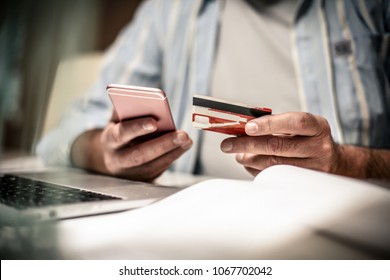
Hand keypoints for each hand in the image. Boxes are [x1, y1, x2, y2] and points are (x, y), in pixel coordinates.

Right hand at [71, 116, 191, 181]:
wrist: (109, 157)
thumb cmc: (118, 131)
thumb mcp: (117, 119)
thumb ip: (127, 109)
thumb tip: (144, 100)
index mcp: (109, 140)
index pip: (121, 134)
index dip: (137, 128)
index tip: (154, 122)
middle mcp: (117, 160)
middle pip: (140, 155)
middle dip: (163, 144)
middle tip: (182, 135)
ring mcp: (129, 173)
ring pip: (152, 166)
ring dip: (172, 152)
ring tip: (187, 140)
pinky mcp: (140, 180)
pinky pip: (158, 170)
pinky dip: (172, 157)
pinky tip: (183, 147)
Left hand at [220, 112, 340, 176]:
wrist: (334, 162)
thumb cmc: (309, 140)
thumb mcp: (300, 127)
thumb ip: (276, 124)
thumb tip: (243, 128)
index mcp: (317, 127)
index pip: (294, 123)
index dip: (269, 124)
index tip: (247, 127)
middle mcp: (319, 147)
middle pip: (278, 146)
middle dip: (247, 145)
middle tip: (227, 145)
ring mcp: (315, 168)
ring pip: (274, 165)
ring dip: (249, 159)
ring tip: (237, 154)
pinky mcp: (305, 185)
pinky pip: (275, 177)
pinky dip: (257, 170)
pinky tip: (249, 164)